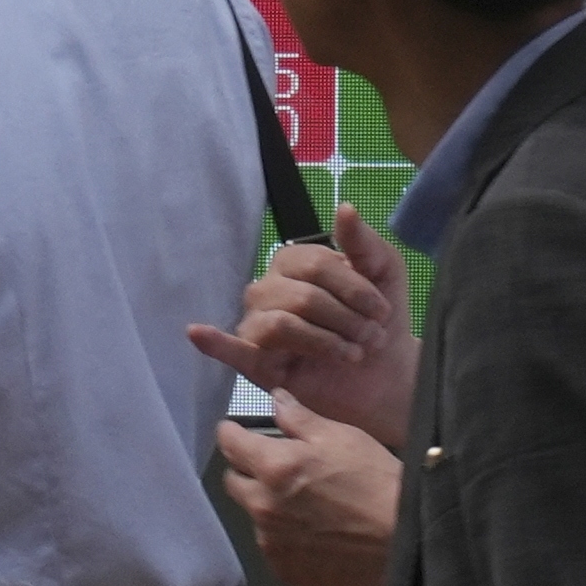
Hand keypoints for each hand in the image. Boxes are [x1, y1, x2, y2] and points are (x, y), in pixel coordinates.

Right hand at [187, 202, 417, 444]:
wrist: (386, 377)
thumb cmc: (378, 319)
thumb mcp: (383, 273)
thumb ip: (363, 242)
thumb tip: (344, 208)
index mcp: (294, 263)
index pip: (315, 264)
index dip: (353, 288)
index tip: (382, 311)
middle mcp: (269, 289)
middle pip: (302, 296)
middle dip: (346, 319)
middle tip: (371, 338)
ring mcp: (258, 325)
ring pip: (282, 323)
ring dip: (326, 341)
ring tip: (351, 354)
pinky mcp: (257, 365)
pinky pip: (233, 349)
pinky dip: (215, 343)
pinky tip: (199, 334)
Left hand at [211, 390, 401, 585]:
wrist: (404, 542)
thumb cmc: (377, 484)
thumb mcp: (342, 437)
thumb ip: (300, 419)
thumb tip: (277, 399)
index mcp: (274, 467)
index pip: (229, 443)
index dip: (232, 432)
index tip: (237, 431)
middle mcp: (264, 506)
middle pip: (233, 481)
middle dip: (248, 470)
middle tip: (277, 467)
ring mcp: (272, 541)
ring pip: (253, 514)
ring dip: (267, 504)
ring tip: (304, 503)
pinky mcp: (284, 568)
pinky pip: (271, 544)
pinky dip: (283, 534)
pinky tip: (312, 530)